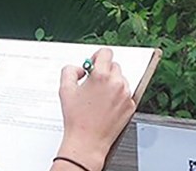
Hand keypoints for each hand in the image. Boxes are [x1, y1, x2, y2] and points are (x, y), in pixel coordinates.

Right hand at [53, 48, 135, 170]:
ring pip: (121, 79)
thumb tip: (80, 69)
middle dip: (104, 72)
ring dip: (112, 83)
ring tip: (99, 98)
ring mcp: (126, 95)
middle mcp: (117, 83)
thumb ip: (70, 70)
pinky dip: (118, 96)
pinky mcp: (130, 106)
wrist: (87, 142)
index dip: (98, 56)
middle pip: (114, 66)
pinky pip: (126, 93)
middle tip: (93, 83)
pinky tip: (106, 106)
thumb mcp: (65, 89)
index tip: (94, 63)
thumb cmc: (76, 118)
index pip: (106, 52)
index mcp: (101, 76)